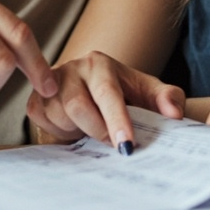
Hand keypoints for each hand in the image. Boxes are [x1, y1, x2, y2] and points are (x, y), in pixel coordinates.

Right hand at [27, 51, 184, 149]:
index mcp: (100, 63)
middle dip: (97, 130)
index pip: (107, 93)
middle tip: (111, 143)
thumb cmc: (124, 94)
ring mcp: (50, 83)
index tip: (126, 146)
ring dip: (78, 131)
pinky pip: (42, 122)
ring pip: (59, 116)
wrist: (92, 93)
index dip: (117, 121)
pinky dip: (59, 132)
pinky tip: (73, 127)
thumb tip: (174, 113)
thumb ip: (167, 99)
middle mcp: (72, 68)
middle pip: (77, 106)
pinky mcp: (35, 99)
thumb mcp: (149, 94)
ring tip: (91, 127)